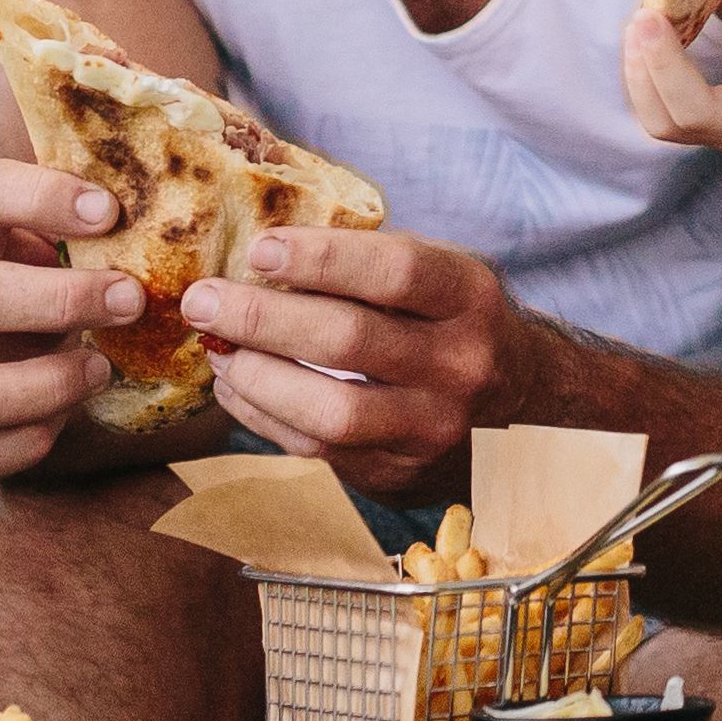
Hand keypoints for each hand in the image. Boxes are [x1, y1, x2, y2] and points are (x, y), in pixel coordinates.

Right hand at [0, 159, 146, 486]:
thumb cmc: (24, 279)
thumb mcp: (42, 239)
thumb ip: (84, 224)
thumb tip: (169, 209)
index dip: (41, 197)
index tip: (110, 211)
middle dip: (62, 300)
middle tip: (131, 300)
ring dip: (48, 384)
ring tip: (100, 370)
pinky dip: (28, 440)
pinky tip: (64, 415)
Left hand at [181, 222, 532, 502]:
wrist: (519, 410)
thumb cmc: (453, 324)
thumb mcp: (439, 277)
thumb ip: (369, 262)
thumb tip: (261, 252)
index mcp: (469, 298)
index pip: (396, 271)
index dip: (322, 258)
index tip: (259, 249)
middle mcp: (460, 364)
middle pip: (349, 340)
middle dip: (262, 318)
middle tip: (202, 300)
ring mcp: (432, 426)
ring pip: (330, 409)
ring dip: (257, 376)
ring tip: (217, 349)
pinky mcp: (398, 471)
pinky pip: (317, 448)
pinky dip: (264, 415)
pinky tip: (236, 385)